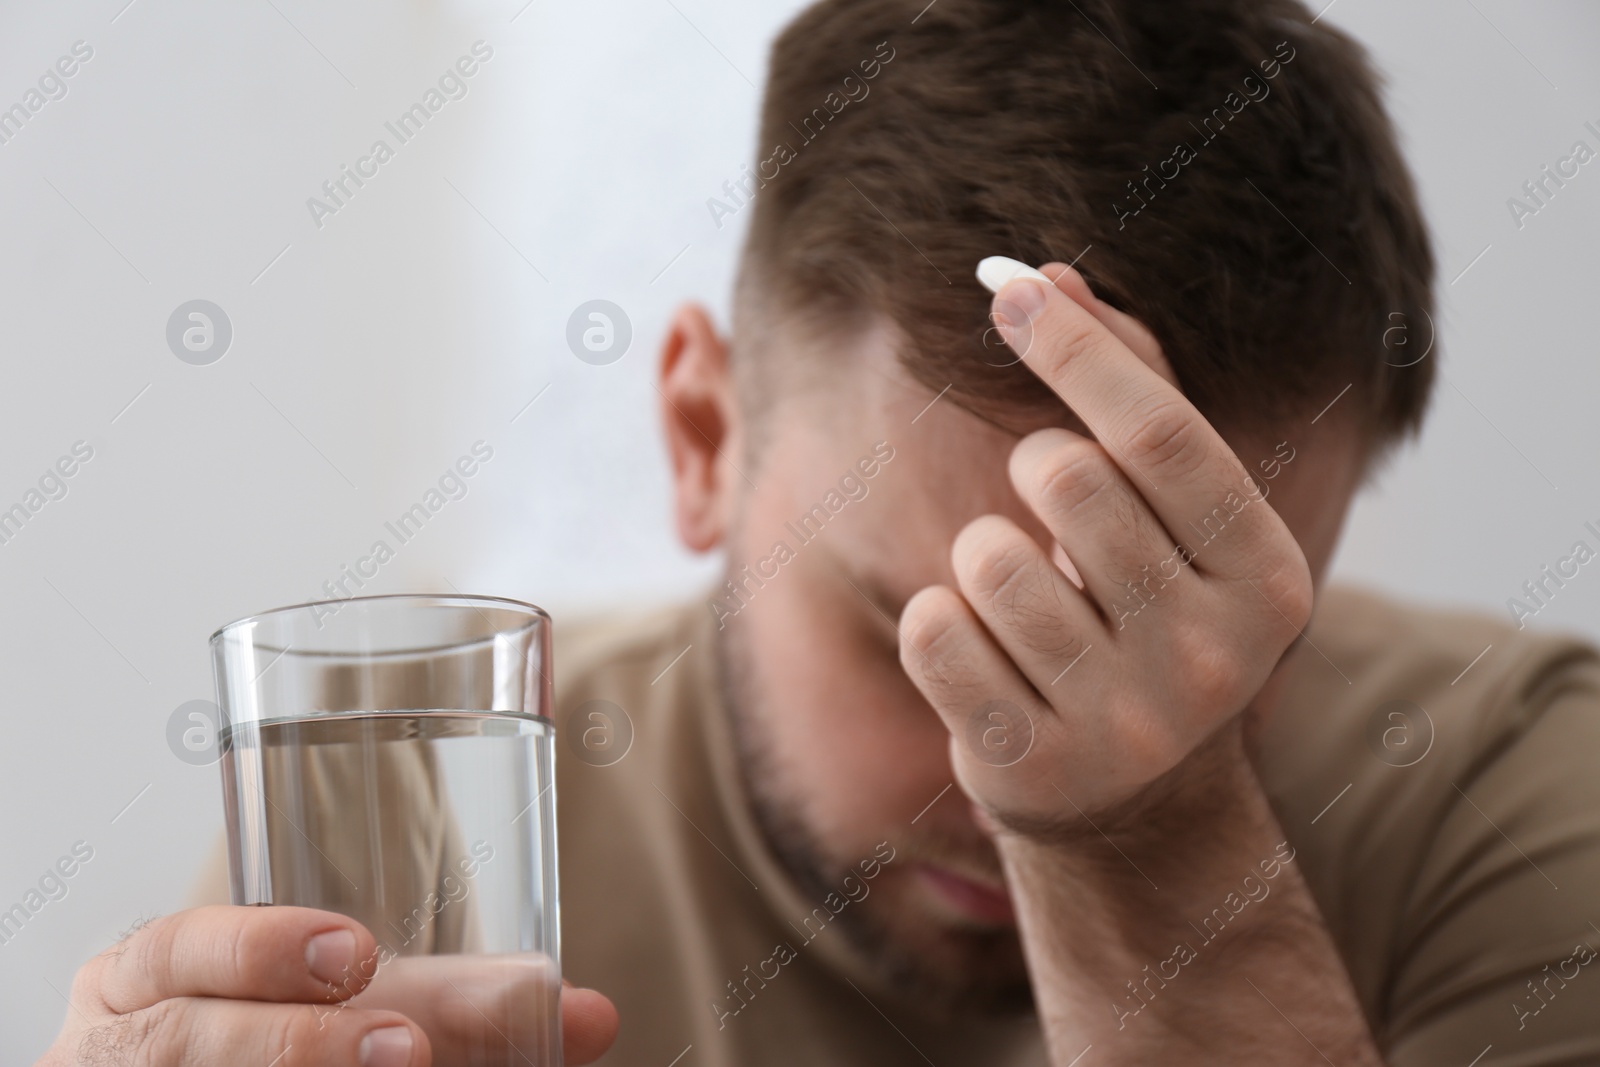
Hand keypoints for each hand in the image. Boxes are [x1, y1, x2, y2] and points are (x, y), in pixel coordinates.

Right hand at [37, 905, 618, 1065]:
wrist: (232, 1058)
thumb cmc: (277, 1028)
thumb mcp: (353, 1005)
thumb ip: (454, 1006)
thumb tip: (594, 1017)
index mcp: (151, 973)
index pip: (183, 946)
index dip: (262, 946)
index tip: (355, 953)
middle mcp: (115, 1041)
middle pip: (184, 1037)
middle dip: (298, 1042)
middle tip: (407, 1046)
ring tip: (402, 1065)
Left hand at [899, 261, 1312, 830]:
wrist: (1134, 800)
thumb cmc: (1147, 611)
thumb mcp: (1171, 514)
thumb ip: (1128, 388)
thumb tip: (1044, 273)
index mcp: (1265, 576)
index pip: (1164, 432)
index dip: (1078, 349)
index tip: (1011, 290)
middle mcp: (1212, 658)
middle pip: (1067, 479)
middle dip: (1034, 465)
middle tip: (1052, 506)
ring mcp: (1124, 725)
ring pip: (987, 557)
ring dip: (984, 556)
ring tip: (1025, 600)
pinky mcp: (1032, 769)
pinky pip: (930, 631)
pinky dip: (937, 621)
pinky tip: (982, 654)